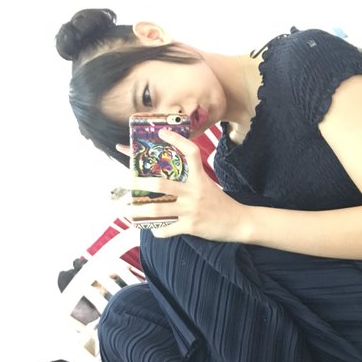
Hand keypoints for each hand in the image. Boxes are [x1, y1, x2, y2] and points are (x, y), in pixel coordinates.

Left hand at [127, 129, 247, 241]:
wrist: (238, 222)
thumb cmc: (218, 202)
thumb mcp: (206, 185)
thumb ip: (188, 180)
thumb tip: (162, 178)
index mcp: (199, 178)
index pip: (191, 152)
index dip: (177, 140)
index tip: (162, 132)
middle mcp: (194, 191)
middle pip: (160, 184)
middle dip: (137, 183)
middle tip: (122, 182)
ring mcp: (191, 209)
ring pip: (157, 208)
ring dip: (136, 210)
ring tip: (124, 209)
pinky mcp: (191, 226)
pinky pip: (167, 228)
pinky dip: (156, 229)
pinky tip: (151, 228)